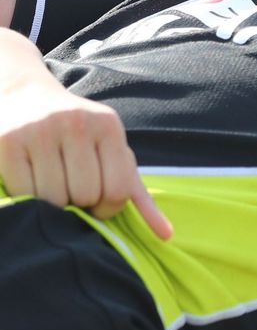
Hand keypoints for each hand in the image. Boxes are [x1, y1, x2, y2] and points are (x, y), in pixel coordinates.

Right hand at [0, 45, 170, 239]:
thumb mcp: (111, 153)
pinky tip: (31, 181)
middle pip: (86, 195)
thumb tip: (167, 235)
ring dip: (53, 203)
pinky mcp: (8, 141)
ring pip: (54, 198)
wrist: (22, 93)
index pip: (118, 191)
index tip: (96, 203)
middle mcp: (76, 124)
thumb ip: (138, 194)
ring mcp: (40, 130)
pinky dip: (28, 197)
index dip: (107, 208)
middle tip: (69, 190)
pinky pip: (24, 191)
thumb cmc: (77, 135)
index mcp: (108, 126)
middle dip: (79, 204)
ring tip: (51, 185)